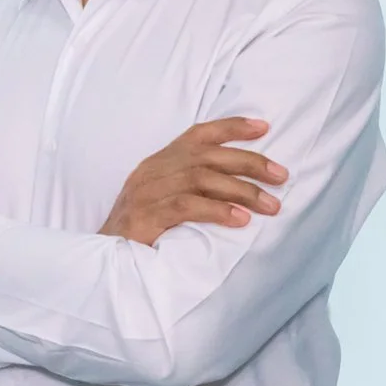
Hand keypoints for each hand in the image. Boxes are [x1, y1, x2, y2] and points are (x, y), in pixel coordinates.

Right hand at [99, 118, 285, 247]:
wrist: (103, 258)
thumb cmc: (139, 230)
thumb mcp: (163, 198)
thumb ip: (190, 186)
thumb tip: (238, 185)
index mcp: (158, 162)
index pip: (197, 134)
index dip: (231, 127)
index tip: (264, 128)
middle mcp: (153, 170)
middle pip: (207, 156)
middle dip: (250, 162)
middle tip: (281, 176)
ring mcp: (147, 192)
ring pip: (202, 179)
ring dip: (242, 191)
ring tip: (271, 205)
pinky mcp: (146, 216)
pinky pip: (187, 207)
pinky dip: (217, 211)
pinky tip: (241, 220)